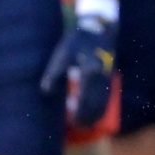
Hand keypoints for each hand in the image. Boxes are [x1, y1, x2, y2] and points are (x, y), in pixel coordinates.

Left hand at [41, 12, 117, 128]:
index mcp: (90, 70)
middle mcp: (102, 76)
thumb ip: (54, 72)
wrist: (98, 29)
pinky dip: (101, 107)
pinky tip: (94, 114)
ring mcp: (108, 77)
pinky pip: (107, 97)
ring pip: (104, 101)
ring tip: (84, 124)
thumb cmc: (77, 41)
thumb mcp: (62, 54)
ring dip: (95, 114)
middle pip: (97, 103)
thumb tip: (45, 91)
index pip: (86, 97)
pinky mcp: (110, 77)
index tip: (72, 121)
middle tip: (76, 125)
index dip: (80, 111)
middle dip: (88, 116)